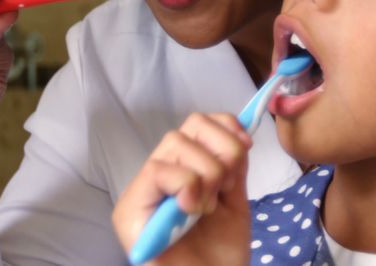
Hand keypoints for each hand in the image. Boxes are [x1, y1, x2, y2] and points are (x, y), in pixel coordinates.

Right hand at [113, 113, 252, 265]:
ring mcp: (142, 191)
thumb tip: (240, 131)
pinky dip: (186, 185)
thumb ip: (232, 169)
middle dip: (222, 150)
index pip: (200, 123)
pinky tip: (192, 211)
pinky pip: (158, 170)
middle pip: (191, 124)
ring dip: (206, 172)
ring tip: (208, 208)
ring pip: (176, 141)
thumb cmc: (219, 256)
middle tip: (226, 187)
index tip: (247, 148)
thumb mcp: (234, 203)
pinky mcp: (129, 210)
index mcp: (182, 170)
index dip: (227, 127)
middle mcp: (159, 175)